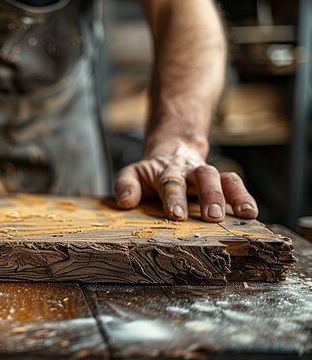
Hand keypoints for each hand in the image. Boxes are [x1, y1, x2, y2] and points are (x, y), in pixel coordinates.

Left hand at [114, 139, 257, 221]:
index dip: (174, 197)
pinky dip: (245, 197)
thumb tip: (125, 201)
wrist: (172, 153)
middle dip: (210, 195)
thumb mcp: (132, 174)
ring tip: (244, 214)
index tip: (176, 214)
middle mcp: (191, 172)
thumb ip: (126, 185)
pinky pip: (236, 185)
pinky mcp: (222, 182)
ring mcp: (209, 176)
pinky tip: (251, 213)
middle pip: (204, 176)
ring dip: (235, 195)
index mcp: (166, 172)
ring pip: (226, 178)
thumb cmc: (151, 173)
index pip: (170, 182)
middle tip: (212, 215)